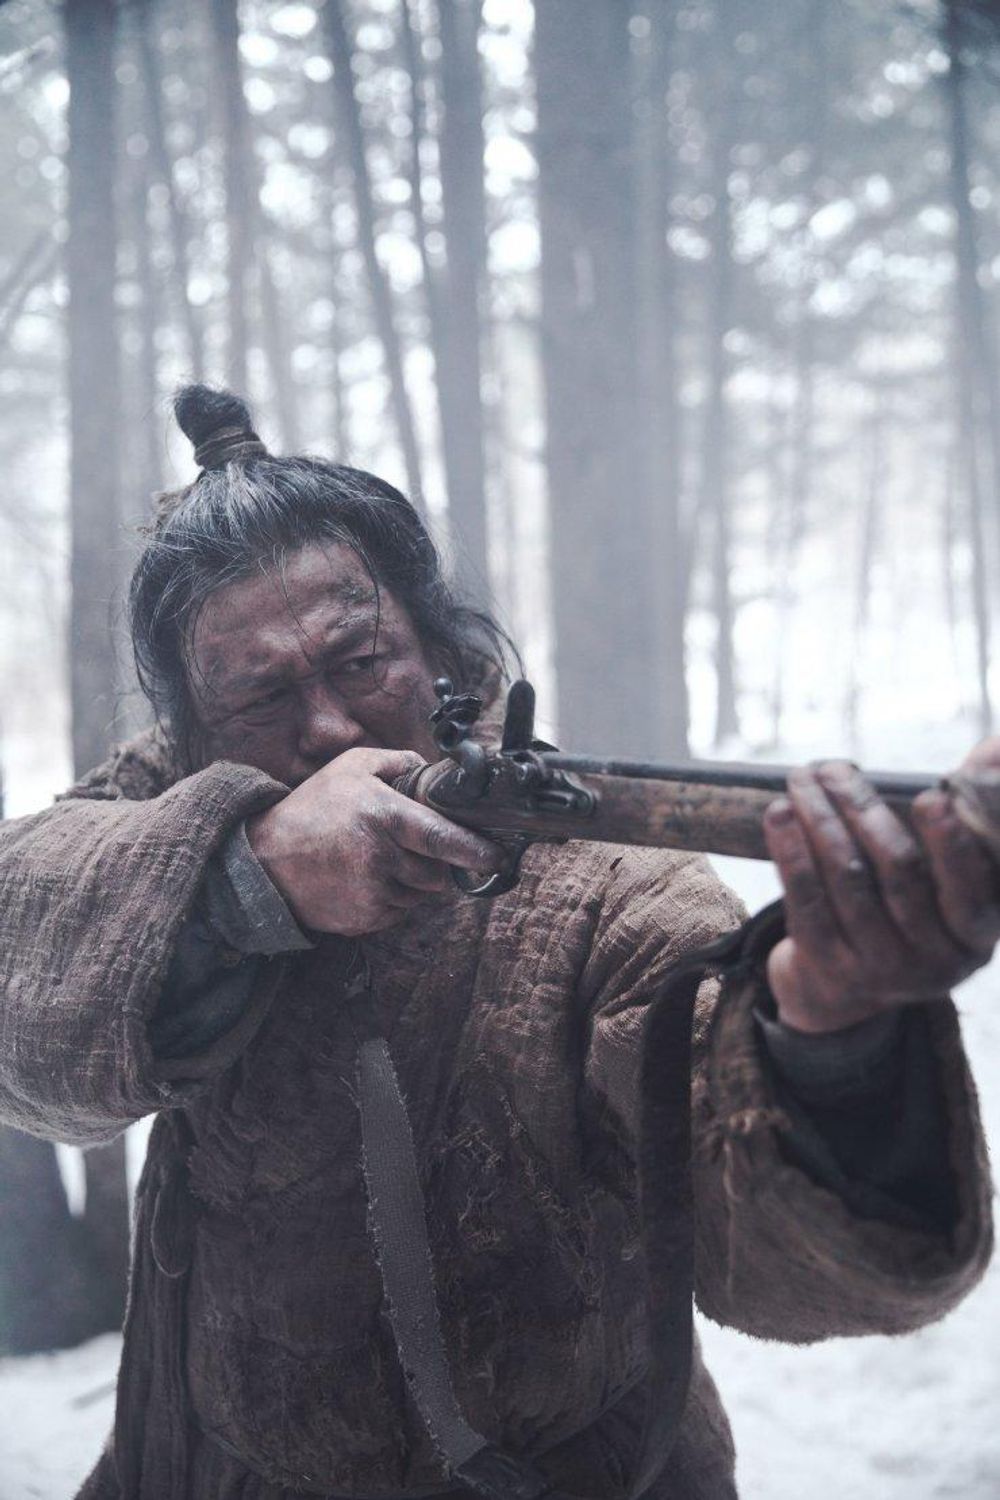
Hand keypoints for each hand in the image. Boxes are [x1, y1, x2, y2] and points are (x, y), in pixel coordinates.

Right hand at [246, 747, 504, 936]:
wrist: (265, 859)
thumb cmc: (313, 807)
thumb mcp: (352, 766)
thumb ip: (398, 761)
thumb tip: (435, 771)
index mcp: (384, 816)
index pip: (443, 838)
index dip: (475, 850)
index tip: (496, 856)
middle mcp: (381, 857)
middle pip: (438, 872)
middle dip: (436, 863)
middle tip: (412, 847)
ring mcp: (373, 892)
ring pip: (422, 895)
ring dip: (413, 881)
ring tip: (378, 859)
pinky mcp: (365, 919)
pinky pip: (400, 911)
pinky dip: (393, 898)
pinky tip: (365, 878)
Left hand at [761, 743, 999, 1032]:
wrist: (857, 987)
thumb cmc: (913, 907)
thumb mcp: (952, 877)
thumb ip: (970, 815)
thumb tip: (994, 748)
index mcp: (974, 935)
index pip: (969, 892)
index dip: (951, 844)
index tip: (929, 796)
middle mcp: (934, 962)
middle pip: (899, 872)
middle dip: (861, 809)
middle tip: (832, 769)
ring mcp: (881, 970)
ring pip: (848, 880)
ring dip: (819, 820)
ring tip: (801, 779)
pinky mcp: (831, 967)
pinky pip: (807, 900)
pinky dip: (790, 851)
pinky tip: (779, 815)